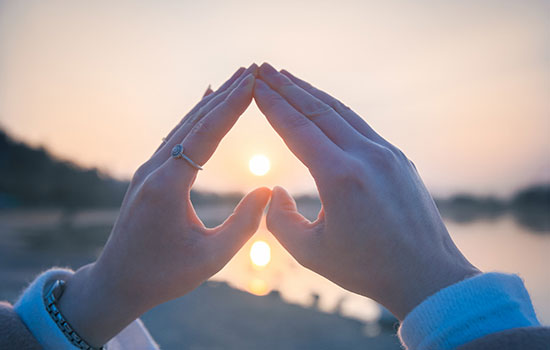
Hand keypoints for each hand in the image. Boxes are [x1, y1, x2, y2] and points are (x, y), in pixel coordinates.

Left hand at [58, 64, 270, 346]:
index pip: (205, 134)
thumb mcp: (211, 257)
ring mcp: (148, 170)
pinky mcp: (149, 175)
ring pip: (183, 126)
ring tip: (236, 81)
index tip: (252, 82)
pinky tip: (205, 104)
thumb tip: (267, 189)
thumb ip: (242, 224)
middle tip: (252, 70)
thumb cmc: (164, 276)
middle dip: (225, 94)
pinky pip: (176, 137)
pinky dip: (196, 117)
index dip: (231, 107)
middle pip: (194, 121)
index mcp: (168, 186)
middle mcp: (154, 169)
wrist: (117, 283)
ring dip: (211, 102)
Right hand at [254, 63, 479, 320]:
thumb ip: (280, 219)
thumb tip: (276, 189)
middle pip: (318, 110)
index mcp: (341, 177)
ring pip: (341, 112)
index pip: (298, 129)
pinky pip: (360, 126)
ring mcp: (387, 153)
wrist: (427, 275)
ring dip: (312, 93)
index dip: (272, 105)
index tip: (254, 85)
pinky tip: (324, 108)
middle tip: (263, 69)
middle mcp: (366, 156)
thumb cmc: (366, 269)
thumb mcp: (310, 252)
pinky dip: (336, 111)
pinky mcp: (398, 158)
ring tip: (288, 78)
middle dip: (287, 87)